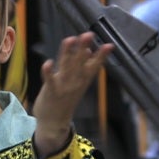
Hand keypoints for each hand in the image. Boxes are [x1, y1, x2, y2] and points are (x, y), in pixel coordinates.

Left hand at [31, 33, 113, 156]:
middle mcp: (75, 83)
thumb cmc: (65, 100)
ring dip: (68, 53)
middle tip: (88, 34)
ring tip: (70, 39)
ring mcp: (63, 87)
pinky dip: (48, 72)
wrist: (54, 123)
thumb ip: (82, 67)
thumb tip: (88, 51)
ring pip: (66, 67)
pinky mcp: (50, 91)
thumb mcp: (78, 84)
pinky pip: (49, 80)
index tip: (109, 45)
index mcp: (83, 81)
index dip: (101, 56)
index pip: (94, 66)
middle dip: (84, 48)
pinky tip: (48, 62)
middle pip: (80, 63)